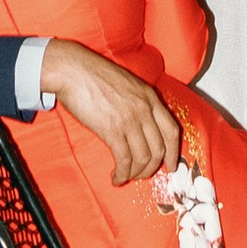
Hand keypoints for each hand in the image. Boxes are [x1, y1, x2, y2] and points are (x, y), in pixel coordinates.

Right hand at [40, 40, 181, 184]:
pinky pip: (124, 160)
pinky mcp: (112, 130)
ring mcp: (130, 120)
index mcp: (149, 97)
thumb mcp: (126, 85)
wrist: (73, 70)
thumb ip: (138, 103)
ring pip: (143, 158)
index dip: (173, 153)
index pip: (171, 130)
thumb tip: (140, 128)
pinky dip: (122, 174)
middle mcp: (144, 109)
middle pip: (159, 148)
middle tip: (141, 175)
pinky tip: (115, 177)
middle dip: (151, 168)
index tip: (171, 166)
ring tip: (125, 177)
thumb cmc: (94, 76)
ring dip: (136, 173)